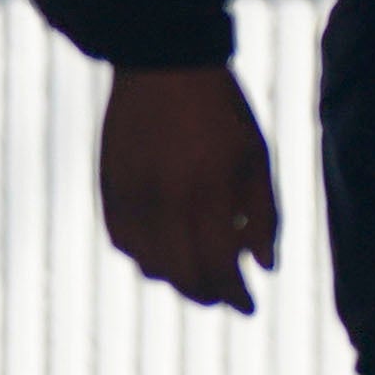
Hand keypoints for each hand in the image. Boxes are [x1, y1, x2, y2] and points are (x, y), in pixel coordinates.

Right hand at [100, 64, 279, 314]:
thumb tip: (266, 267)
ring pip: (149, 264)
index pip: (219, 266)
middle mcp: (165, 200)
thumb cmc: (222, 112)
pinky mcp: (109, 187)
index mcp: (208, 191)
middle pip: (183, 274)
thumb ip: (264, 214)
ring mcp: (131, 196)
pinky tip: (164, 254)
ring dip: (176, 279)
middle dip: (208, 295)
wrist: (163, 66)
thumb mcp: (256, 156)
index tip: (249, 308)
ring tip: (199, 278)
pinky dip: (143, 257)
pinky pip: (122, 241)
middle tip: (226, 300)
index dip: (235, 294)